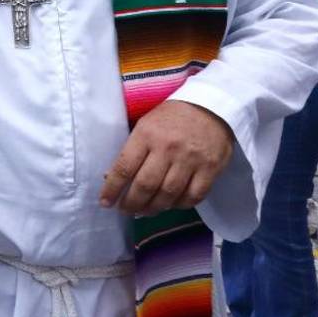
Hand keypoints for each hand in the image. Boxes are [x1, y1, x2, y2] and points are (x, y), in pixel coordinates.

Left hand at [100, 100, 233, 213]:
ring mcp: (191, 159)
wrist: (211, 105)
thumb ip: (131, 151)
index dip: (112, 190)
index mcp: (147, 134)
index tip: (105, 202)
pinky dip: (180, 205)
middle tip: (126, 210)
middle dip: (132, 204)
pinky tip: (171, 204)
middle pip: (145, 186)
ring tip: (146, 211)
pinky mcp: (211, 168)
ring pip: (168, 195)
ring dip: (154, 208)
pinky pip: (193, 196)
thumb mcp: (145, 125)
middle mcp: (168, 148)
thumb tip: (110, 178)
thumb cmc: (172, 117)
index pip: (124, 168)